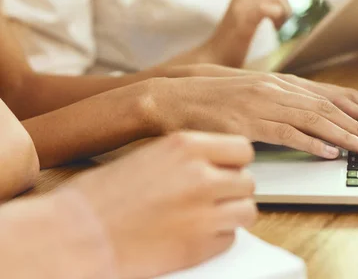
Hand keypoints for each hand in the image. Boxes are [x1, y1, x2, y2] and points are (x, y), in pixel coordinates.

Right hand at [65, 132, 256, 278]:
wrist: (75, 235)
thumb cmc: (100, 196)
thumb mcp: (148, 156)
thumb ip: (188, 158)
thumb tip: (217, 166)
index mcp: (186, 146)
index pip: (242, 150)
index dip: (234, 163)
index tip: (227, 170)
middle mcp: (201, 175)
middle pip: (247, 181)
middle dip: (232, 191)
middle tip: (212, 198)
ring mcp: (204, 212)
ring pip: (247, 210)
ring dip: (231, 215)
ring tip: (206, 218)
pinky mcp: (201, 246)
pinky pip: (230, 238)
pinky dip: (217, 239)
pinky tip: (192, 236)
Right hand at [160, 64, 357, 130]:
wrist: (176, 96)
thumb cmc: (216, 98)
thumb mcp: (256, 96)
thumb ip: (284, 104)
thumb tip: (311, 122)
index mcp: (284, 83)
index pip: (334, 94)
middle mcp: (280, 89)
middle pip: (332, 105)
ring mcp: (265, 104)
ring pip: (316, 119)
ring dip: (346, 135)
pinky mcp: (250, 122)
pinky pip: (287, 133)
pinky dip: (312, 143)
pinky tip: (330, 153)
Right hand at [176, 0, 315, 67]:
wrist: (214, 58)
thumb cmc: (235, 38)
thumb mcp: (253, 10)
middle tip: (307, 13)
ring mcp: (241, 2)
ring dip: (288, 13)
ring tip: (282, 28)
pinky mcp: (242, 17)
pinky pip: (268, 8)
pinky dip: (278, 17)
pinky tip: (277, 28)